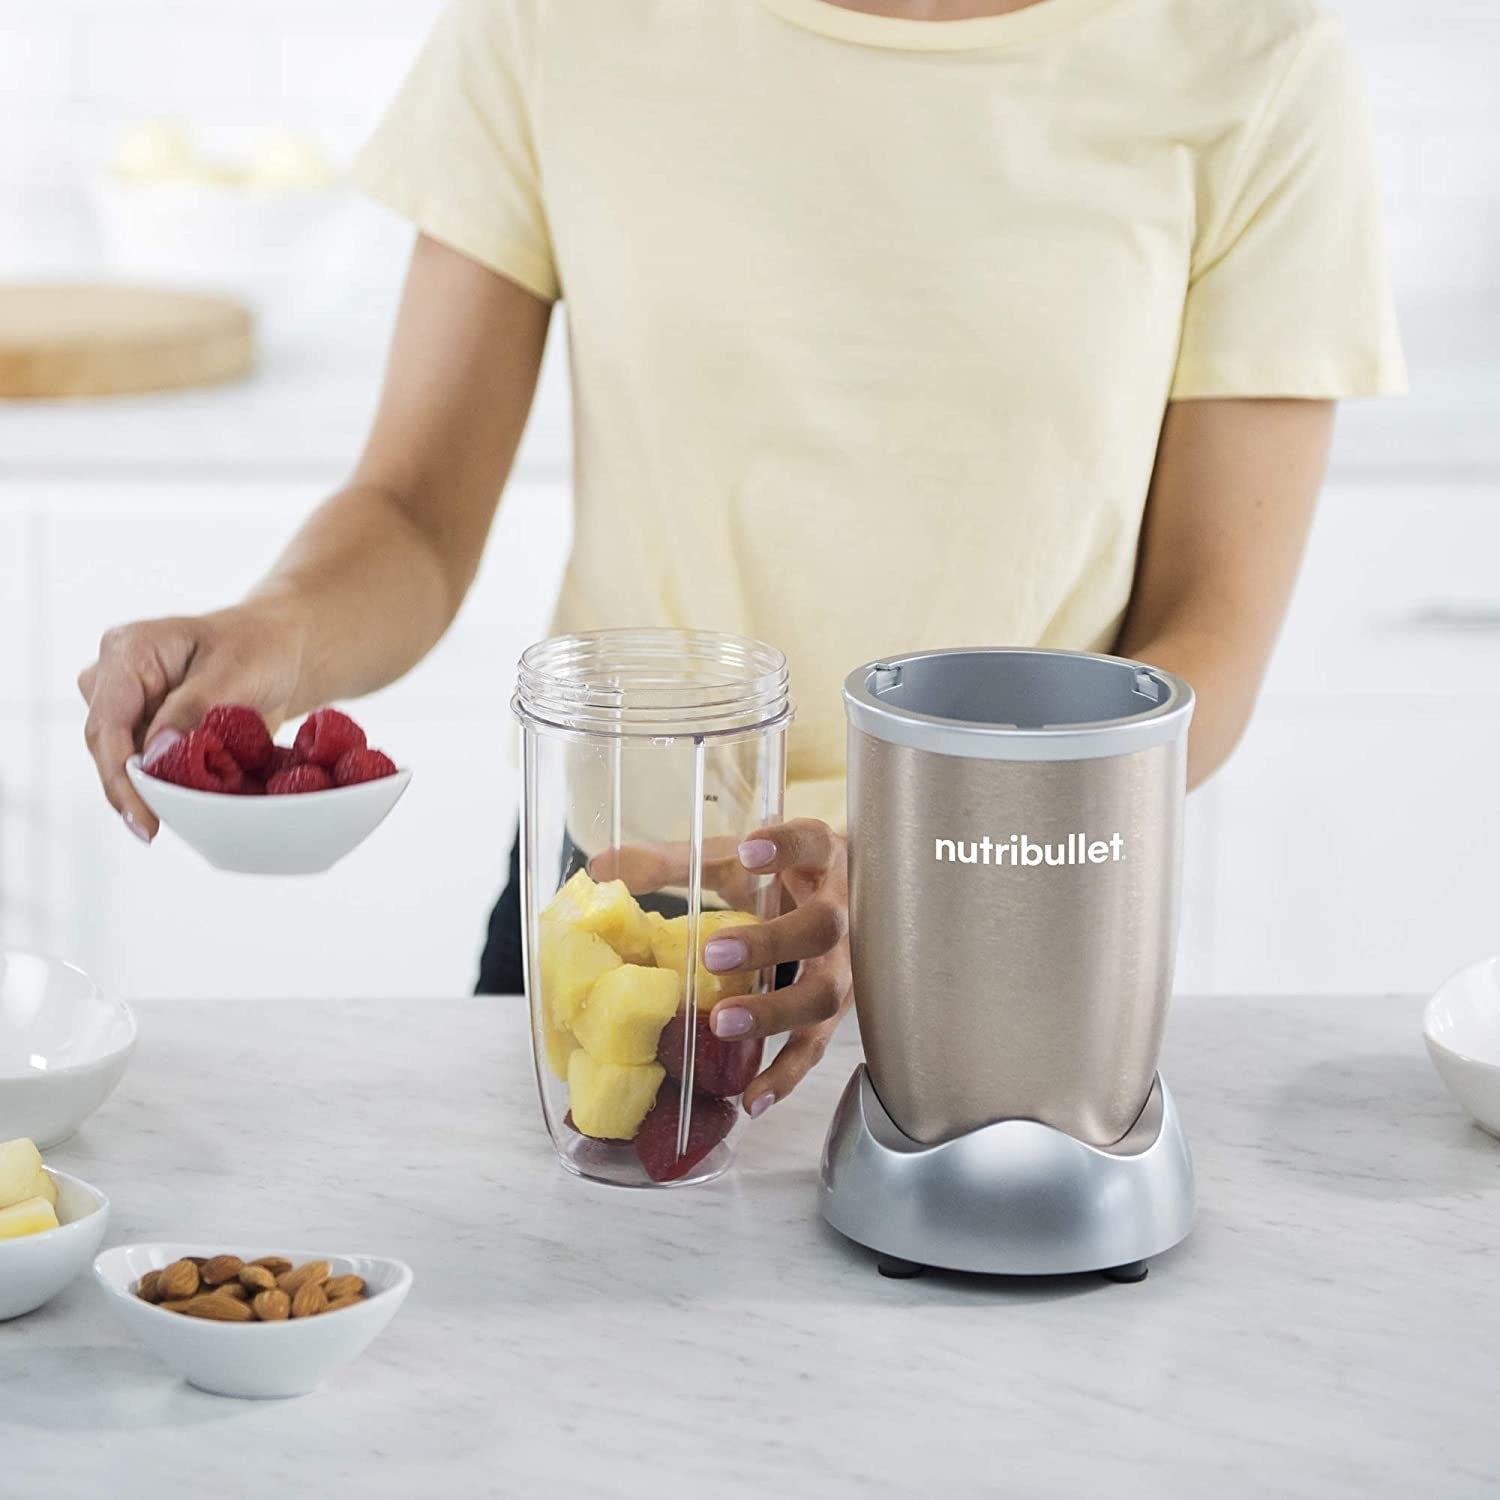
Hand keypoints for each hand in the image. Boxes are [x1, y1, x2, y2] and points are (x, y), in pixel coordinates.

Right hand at [77, 604, 305, 842]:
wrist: (277, 649)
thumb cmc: (258, 647)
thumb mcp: (234, 671)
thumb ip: (192, 708)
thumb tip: (155, 755)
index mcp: (128, 651)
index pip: (109, 722)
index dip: (120, 776)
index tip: (142, 818)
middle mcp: (115, 678)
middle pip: (108, 747)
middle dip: (131, 790)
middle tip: (154, 829)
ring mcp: (126, 705)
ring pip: (124, 761)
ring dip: (152, 789)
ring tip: (182, 814)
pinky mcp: (143, 729)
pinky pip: (146, 765)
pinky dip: (167, 784)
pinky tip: (189, 803)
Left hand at [700, 819, 851, 1118]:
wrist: (832, 899)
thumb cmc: (778, 875)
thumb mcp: (729, 859)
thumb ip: (670, 862)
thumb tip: (600, 867)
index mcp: (819, 860)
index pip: (814, 843)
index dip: (787, 847)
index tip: (748, 852)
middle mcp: (842, 913)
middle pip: (823, 928)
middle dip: (771, 943)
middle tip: (714, 954)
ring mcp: (844, 965)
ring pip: (825, 992)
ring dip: (775, 1011)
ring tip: (722, 1024)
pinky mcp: (835, 1011)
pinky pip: (816, 1046)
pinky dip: (786, 1073)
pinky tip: (752, 1096)